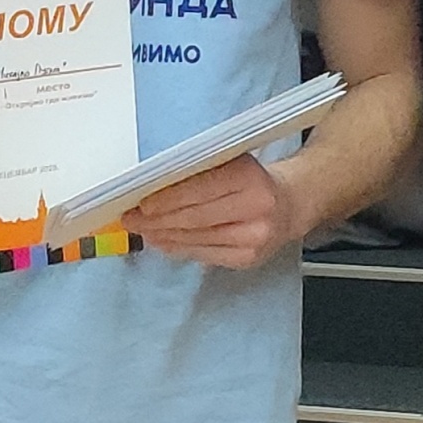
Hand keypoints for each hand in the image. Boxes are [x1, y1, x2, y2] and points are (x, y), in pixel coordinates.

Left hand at [122, 153, 303, 270]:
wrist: (292, 204)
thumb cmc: (253, 180)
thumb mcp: (233, 163)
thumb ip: (199, 171)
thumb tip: (152, 187)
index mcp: (250, 177)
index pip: (200, 189)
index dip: (167, 198)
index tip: (140, 202)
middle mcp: (256, 208)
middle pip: (194, 217)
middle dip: (157, 220)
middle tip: (130, 218)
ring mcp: (254, 238)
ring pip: (196, 239)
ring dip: (162, 235)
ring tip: (142, 229)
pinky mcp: (248, 259)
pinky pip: (203, 255)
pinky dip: (178, 248)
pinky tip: (162, 241)